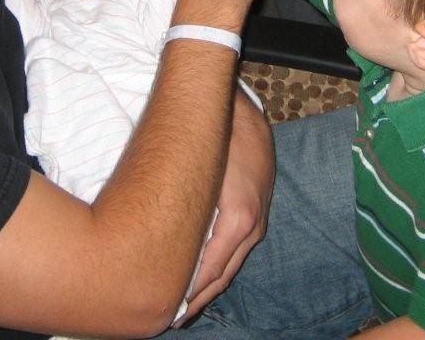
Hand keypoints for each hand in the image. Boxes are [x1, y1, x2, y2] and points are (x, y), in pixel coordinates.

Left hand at [174, 93, 273, 324]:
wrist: (239, 108)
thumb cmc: (216, 137)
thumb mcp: (201, 175)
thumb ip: (188, 214)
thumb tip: (165, 251)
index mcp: (238, 219)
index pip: (212, 270)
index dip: (190, 295)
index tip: (170, 311)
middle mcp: (252, 224)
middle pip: (224, 273)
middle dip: (199, 297)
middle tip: (172, 317)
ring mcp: (258, 217)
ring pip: (233, 262)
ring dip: (210, 283)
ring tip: (186, 302)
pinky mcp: (257, 207)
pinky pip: (239, 245)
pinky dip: (221, 262)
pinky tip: (205, 269)